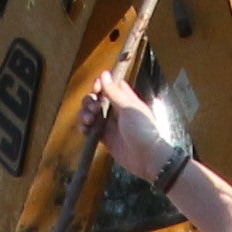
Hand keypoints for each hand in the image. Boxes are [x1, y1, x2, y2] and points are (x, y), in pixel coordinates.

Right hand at [82, 77, 193, 191]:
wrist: (147, 157)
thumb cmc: (142, 129)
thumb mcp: (128, 108)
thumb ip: (114, 92)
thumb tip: (104, 73)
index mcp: (125, 99)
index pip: (109, 86)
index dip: (100, 85)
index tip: (96, 88)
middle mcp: (116, 110)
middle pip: (96, 99)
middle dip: (89, 101)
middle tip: (93, 109)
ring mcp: (110, 124)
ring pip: (91, 114)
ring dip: (85, 114)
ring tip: (88, 121)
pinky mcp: (105, 138)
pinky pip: (90, 130)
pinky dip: (84, 128)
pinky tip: (84, 130)